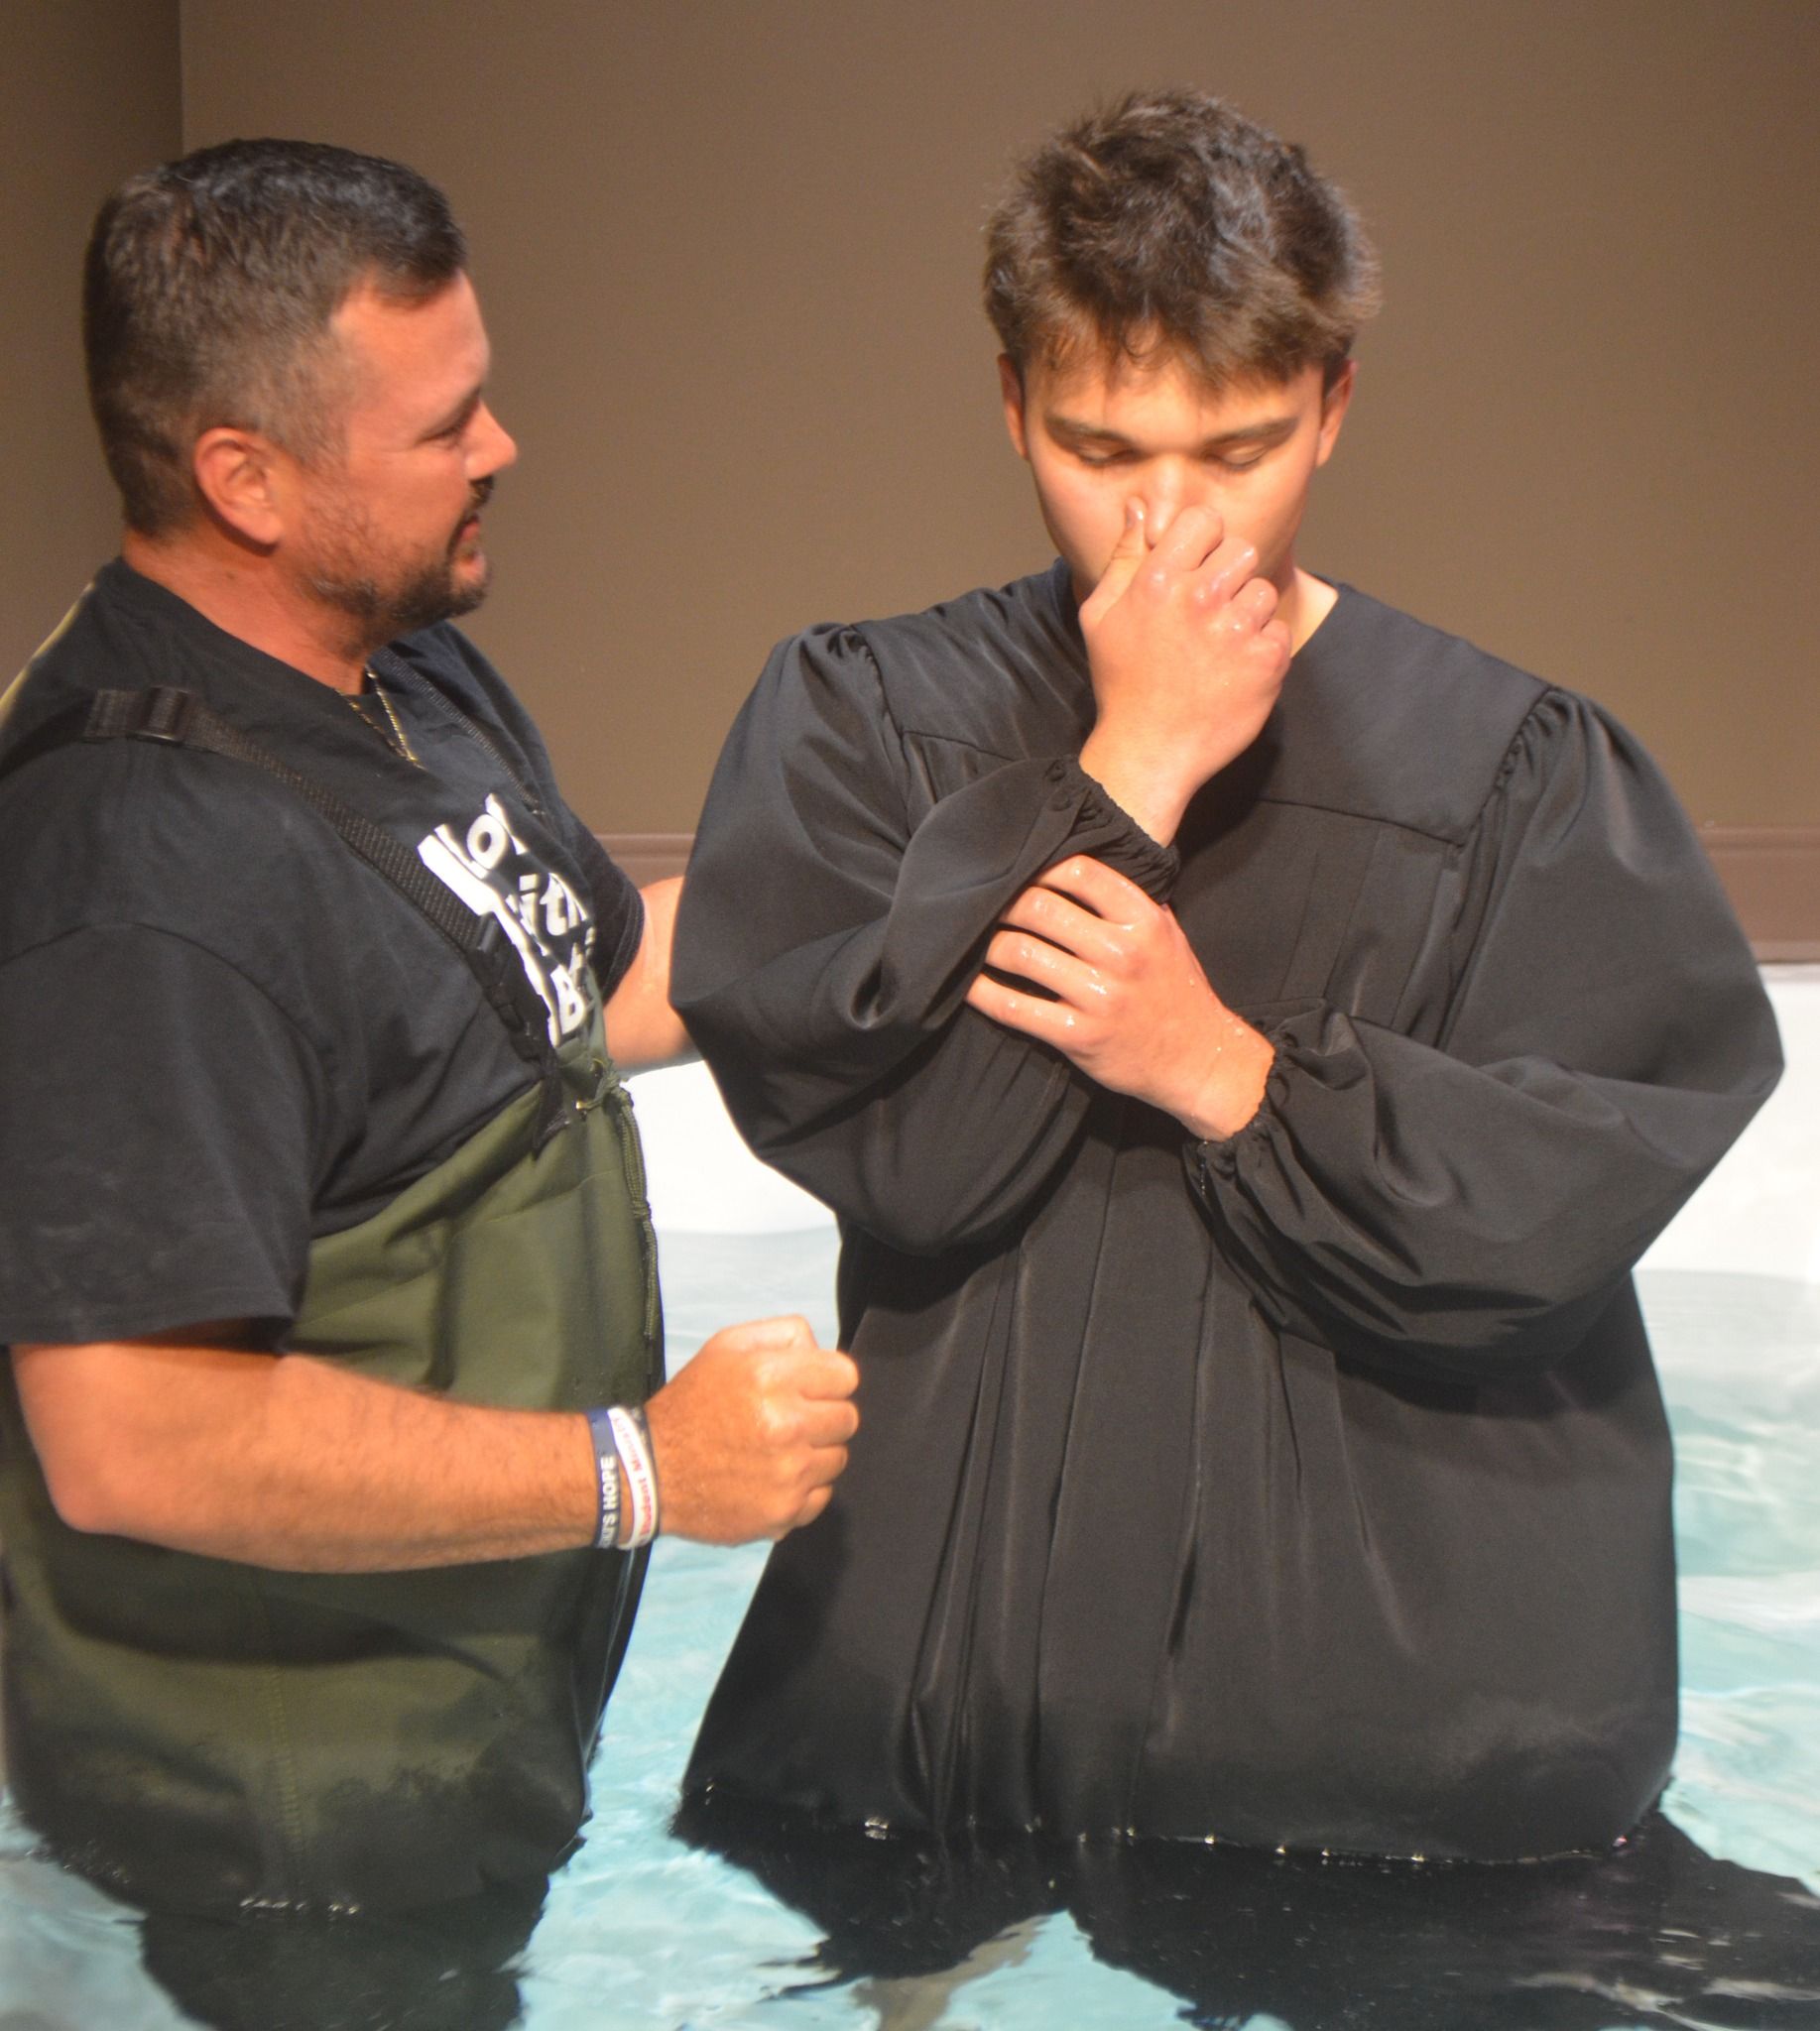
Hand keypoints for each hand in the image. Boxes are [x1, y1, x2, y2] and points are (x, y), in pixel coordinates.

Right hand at [644, 1316, 858, 1543]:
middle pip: (848, 1418)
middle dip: (824, 1416)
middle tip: (791, 1421)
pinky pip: (823, 1496)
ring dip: (815, 1454)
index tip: (808, 1390)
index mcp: (772, 1377)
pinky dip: (804, 1490)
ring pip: (838, 1458)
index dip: (827, 1381)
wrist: (651, 1471)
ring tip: (777, 1451)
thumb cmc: (691, 1404)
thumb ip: (782, 1335)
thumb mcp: (725, 1347)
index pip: (846, 1376)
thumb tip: (821, 1350)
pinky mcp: (784, 1512)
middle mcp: (786, 1425)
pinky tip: (773, 1479)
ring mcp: (788, 1473)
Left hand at [965, 855, 1272, 1140]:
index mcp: (1144, 920)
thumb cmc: (1178, 992)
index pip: (1079, 872)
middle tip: (984, 906)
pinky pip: (1015, 1007)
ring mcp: (1100, 996)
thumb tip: (1077, 871)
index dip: (1039, 866)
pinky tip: (969, 984)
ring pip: (1021, 952)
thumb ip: (1130, 904)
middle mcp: (1122, 953)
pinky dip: (983, 992)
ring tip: (973, 941)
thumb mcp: (1168, 936)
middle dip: (1003, 902)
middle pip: (1040, 907)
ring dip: (987, 944)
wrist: (1198, 1059)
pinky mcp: (1079, 1035)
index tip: (1019, 870)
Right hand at [1077, 502, 1291, 842]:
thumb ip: (1123, 557)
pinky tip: (1234, 671)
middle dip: (1229, 576)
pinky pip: (1278, 632)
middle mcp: (1199, 598)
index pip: (1204, 520)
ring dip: (1246, 615)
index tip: (1196, 568)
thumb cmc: (1121, 683)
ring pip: (1262, 592)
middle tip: (1209, 613)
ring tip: (1220, 647)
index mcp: (1158, 580)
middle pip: (1241, 551)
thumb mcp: (1101, 616)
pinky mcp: (1265, 662)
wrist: (1149, 751)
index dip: (1204, 542)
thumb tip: (1139, 507)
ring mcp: (1236, 630)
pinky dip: (1262, 651)